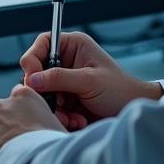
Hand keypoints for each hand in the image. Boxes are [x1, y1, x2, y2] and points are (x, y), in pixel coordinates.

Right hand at [20, 30, 162, 129]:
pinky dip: (61, 116)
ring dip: (55, 108)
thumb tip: (33, 79)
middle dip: (45, 91)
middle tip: (55, 103)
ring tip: (72, 117)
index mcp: (74, 46)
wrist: (132, 113)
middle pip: (38, 71)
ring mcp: (66, 82)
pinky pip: (52, 107)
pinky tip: (77, 120)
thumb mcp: (90, 81)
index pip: (43, 43)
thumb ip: (60, 78)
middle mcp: (67, 61)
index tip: (31, 78)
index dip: (33, 58)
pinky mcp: (67, 100)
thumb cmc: (120, 90)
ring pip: (43, 93)